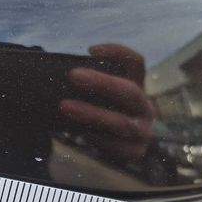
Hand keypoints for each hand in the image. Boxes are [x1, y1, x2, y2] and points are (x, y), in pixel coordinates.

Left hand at [60, 44, 153, 163]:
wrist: (114, 146)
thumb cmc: (100, 113)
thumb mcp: (98, 96)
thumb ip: (88, 85)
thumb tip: (57, 72)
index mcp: (137, 86)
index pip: (136, 63)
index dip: (118, 52)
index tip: (90, 50)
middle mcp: (144, 107)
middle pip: (130, 91)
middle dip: (102, 83)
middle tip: (73, 75)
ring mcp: (142, 130)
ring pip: (120, 122)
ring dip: (91, 113)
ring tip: (64, 106)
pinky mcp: (135, 151)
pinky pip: (116, 146)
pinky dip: (97, 139)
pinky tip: (81, 133)